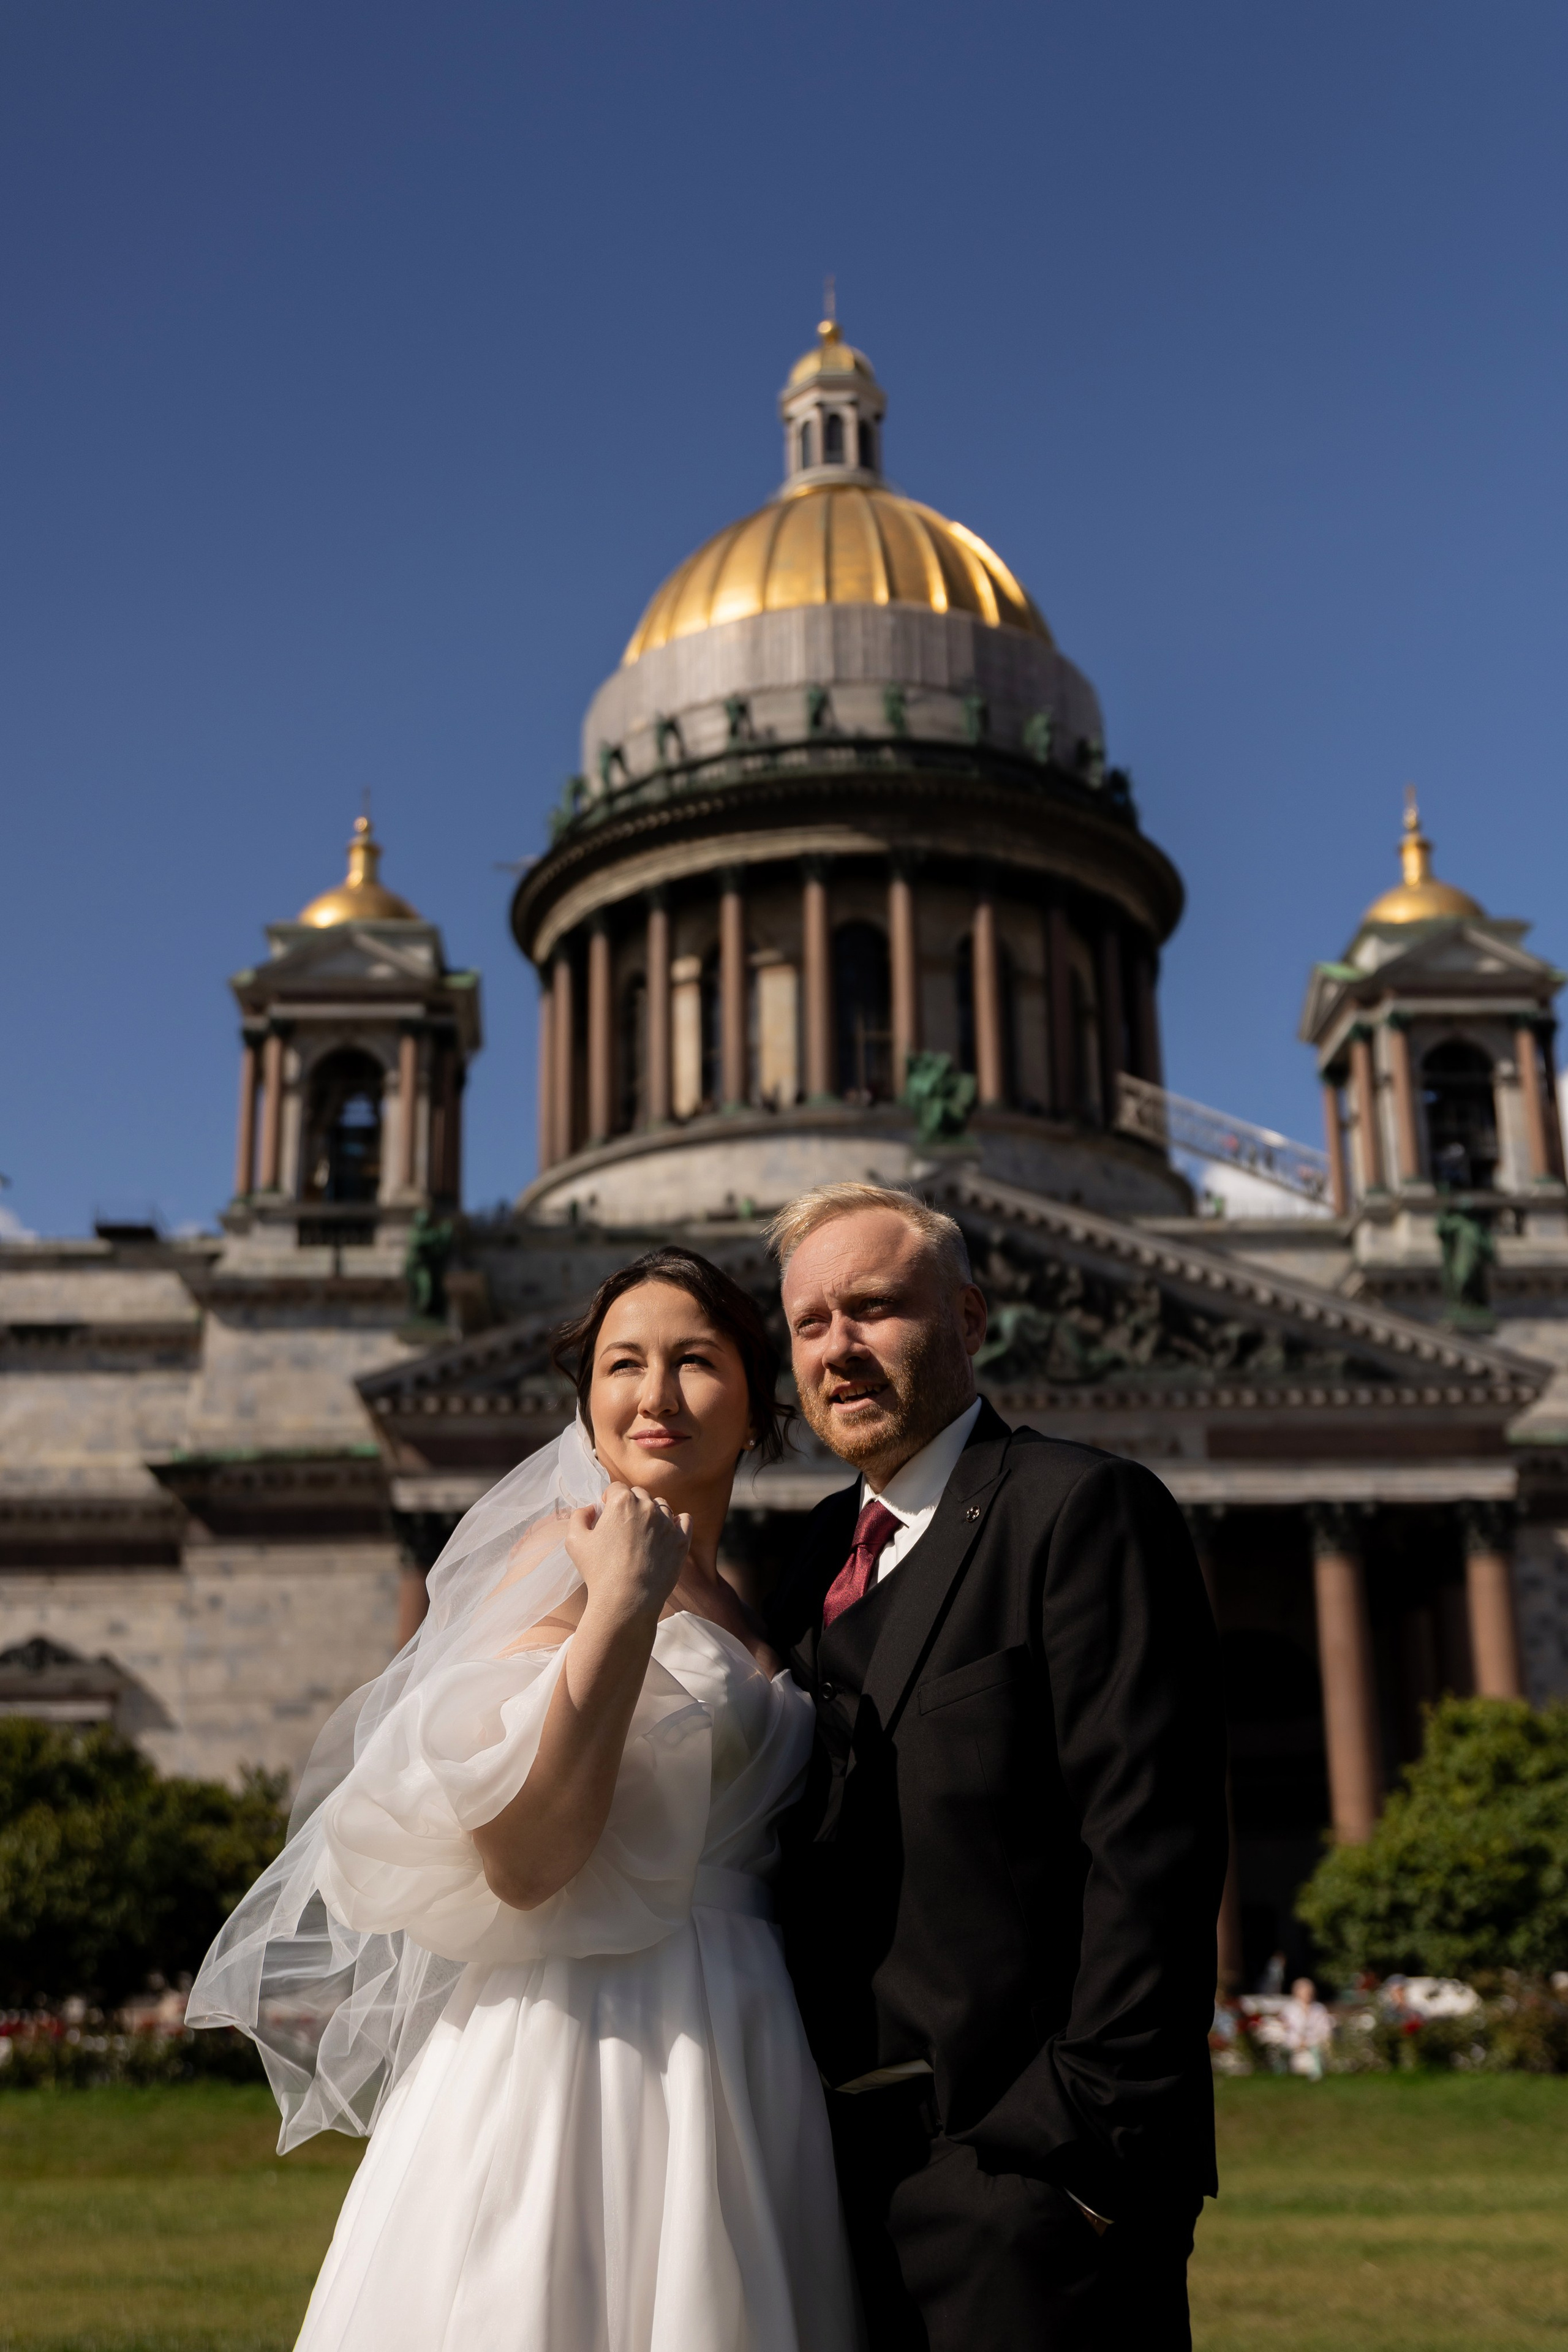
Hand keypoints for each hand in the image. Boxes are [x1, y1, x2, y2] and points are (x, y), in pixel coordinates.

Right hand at [563, 1483, 690, 1627]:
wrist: (626, 1601)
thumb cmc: (598, 1572)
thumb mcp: (574, 1541)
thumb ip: (578, 1516)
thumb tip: (590, 1508)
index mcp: (622, 1502)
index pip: (617, 1488)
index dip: (610, 1499)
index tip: (608, 1514)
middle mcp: (648, 1507)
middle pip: (640, 1494)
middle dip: (631, 1505)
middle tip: (624, 1527)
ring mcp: (667, 1523)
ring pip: (662, 1506)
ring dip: (652, 1513)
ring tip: (643, 1533)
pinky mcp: (682, 1540)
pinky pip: (685, 1520)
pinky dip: (677, 1523)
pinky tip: (666, 1533)